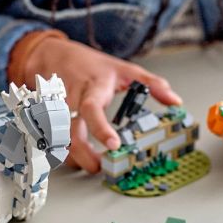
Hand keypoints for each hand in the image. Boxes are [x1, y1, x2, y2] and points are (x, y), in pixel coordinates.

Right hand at [25, 38, 181, 172]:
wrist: (54, 55)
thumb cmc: (92, 65)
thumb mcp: (126, 69)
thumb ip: (152, 85)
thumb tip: (176, 101)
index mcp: (92, 88)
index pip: (92, 108)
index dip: (101, 128)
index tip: (113, 146)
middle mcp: (71, 99)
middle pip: (69, 131)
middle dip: (82, 154)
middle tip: (98, 167)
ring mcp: (55, 109)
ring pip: (56, 139)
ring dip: (72, 156)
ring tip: (90, 164)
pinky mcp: (46, 116)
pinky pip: (51, 139)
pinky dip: (63, 151)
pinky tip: (76, 157)